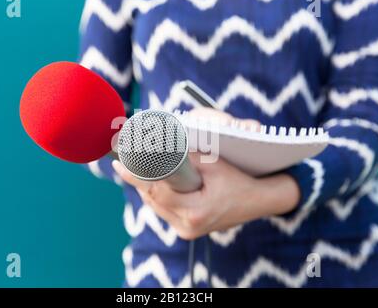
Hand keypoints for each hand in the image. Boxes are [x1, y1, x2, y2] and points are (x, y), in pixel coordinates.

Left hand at [112, 153, 299, 239]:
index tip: (120, 163)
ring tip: (131, 169)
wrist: (258, 201)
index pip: (157, 191)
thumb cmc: (239, 180)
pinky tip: (151, 182)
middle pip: (152, 199)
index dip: (137, 175)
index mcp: (196, 212)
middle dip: (138, 179)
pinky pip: (163, 210)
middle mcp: (188, 226)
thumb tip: (160, 146)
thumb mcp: (214, 165)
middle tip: (121, 161)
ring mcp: (186, 231)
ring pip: (156, 205)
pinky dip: (157, 195)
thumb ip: (186, 158)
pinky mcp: (186, 230)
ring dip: (146, 187)